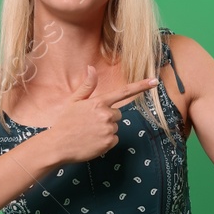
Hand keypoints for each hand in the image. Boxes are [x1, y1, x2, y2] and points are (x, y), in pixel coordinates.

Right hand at [41, 66, 160, 165]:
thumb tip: (91, 68)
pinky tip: (92, 141)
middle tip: (89, 123)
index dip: (141, 86)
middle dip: (107, 118)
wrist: (58, 146)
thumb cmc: (65, 123)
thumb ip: (87, 86)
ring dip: (105, 130)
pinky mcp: (109, 142)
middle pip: (117, 114)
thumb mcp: (74, 101)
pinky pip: (114, 139)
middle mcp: (106, 114)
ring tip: (89, 133)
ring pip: (115, 127)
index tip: (155, 81)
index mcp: (99, 102)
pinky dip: (105, 141)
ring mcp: (109, 129)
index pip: (124, 92)